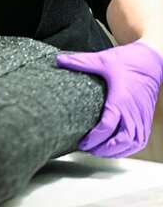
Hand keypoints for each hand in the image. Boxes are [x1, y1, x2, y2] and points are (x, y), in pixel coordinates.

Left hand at [56, 41, 162, 157]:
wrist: (151, 60)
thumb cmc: (129, 61)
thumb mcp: (102, 60)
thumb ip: (81, 62)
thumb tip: (58, 59)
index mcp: (121, 99)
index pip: (108, 126)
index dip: (94, 138)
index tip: (82, 142)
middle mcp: (134, 112)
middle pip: (122, 140)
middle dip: (104, 149)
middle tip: (87, 149)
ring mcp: (142, 117)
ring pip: (133, 143)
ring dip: (116, 151)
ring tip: (98, 151)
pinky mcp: (146, 118)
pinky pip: (140, 140)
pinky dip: (128, 148)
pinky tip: (116, 149)